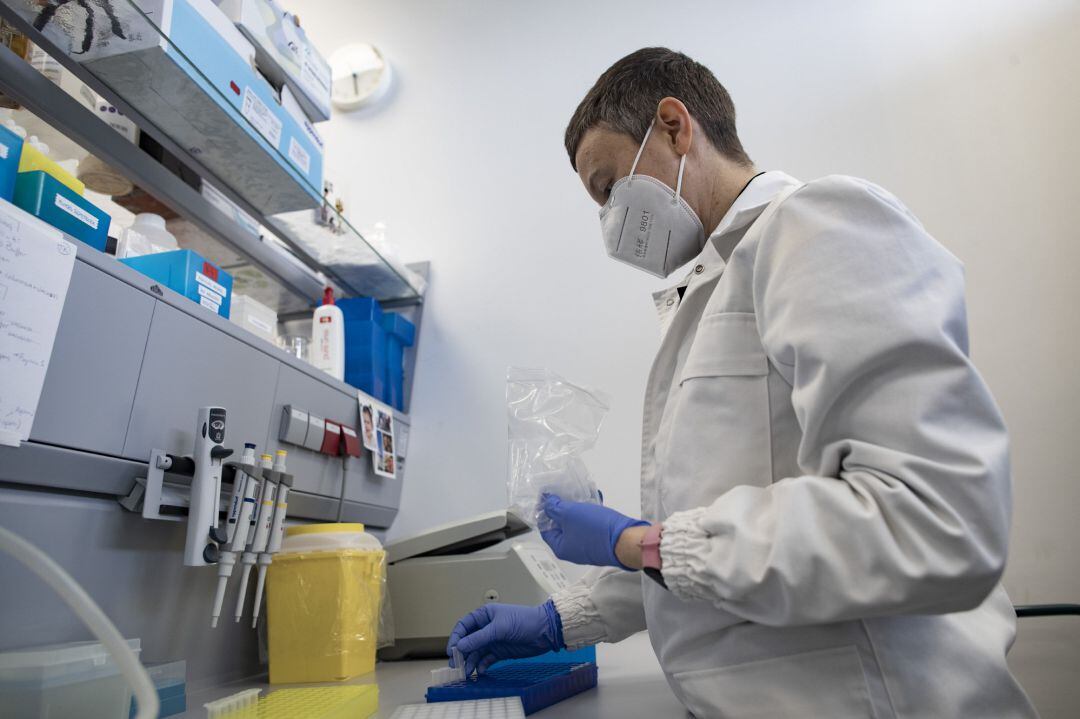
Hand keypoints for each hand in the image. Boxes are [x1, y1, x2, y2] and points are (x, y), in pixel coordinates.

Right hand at [447, 601, 563, 675]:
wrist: (545, 631)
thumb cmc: (524, 621)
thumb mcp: (500, 628)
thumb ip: (479, 638)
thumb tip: (460, 646)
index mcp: (484, 615)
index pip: (464, 626)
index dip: (456, 637)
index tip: (451, 650)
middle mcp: (486, 628)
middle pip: (467, 641)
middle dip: (461, 653)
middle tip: (456, 666)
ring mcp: (493, 640)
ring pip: (476, 652)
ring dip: (470, 662)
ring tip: (467, 673)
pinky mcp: (500, 652)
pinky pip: (486, 660)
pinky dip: (482, 666)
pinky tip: (481, 672)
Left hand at [539, 494, 649, 568]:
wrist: (626, 540)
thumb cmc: (595, 530)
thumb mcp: (569, 514)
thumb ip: (554, 507)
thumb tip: (546, 502)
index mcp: (561, 547)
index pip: (545, 528)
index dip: (544, 511)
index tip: (546, 497)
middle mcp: (573, 549)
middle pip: (561, 526)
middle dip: (563, 507)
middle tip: (563, 492)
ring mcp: (588, 545)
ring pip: (577, 523)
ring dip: (578, 507)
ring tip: (580, 491)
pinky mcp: (600, 540)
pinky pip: (591, 524)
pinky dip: (591, 512)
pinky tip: (594, 498)